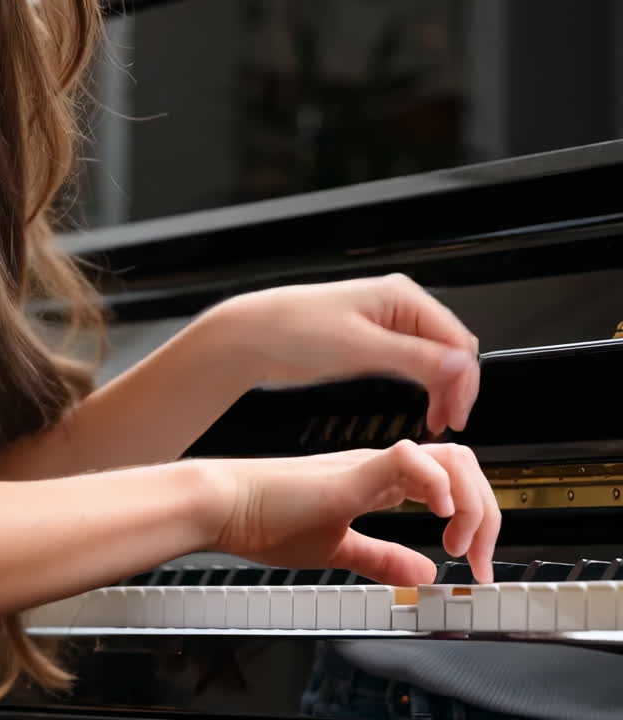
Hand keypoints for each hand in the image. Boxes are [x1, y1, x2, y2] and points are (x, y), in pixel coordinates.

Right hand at [202, 439, 499, 584]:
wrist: (223, 505)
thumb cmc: (264, 519)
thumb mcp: (336, 549)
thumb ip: (381, 558)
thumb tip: (424, 573)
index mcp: (379, 481)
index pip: (451, 480)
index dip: (476, 520)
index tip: (474, 563)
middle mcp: (381, 467)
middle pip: (463, 464)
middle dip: (487, 513)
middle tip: (478, 559)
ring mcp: (368, 466)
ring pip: (449, 456)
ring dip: (470, 502)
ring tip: (460, 542)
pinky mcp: (351, 472)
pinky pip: (409, 460)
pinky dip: (437, 484)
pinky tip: (438, 517)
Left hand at [218, 275, 478, 434]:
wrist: (255, 334)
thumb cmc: (297, 330)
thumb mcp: (360, 348)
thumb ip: (414, 357)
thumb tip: (461, 364)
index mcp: (403, 296)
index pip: (455, 339)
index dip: (464, 380)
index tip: (458, 415)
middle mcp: (401, 305)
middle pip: (450, 348)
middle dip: (456, 385)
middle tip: (451, 422)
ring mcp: (389, 322)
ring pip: (436, 357)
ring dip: (443, 388)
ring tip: (438, 420)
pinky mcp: (376, 340)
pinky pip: (415, 362)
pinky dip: (425, 384)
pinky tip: (423, 406)